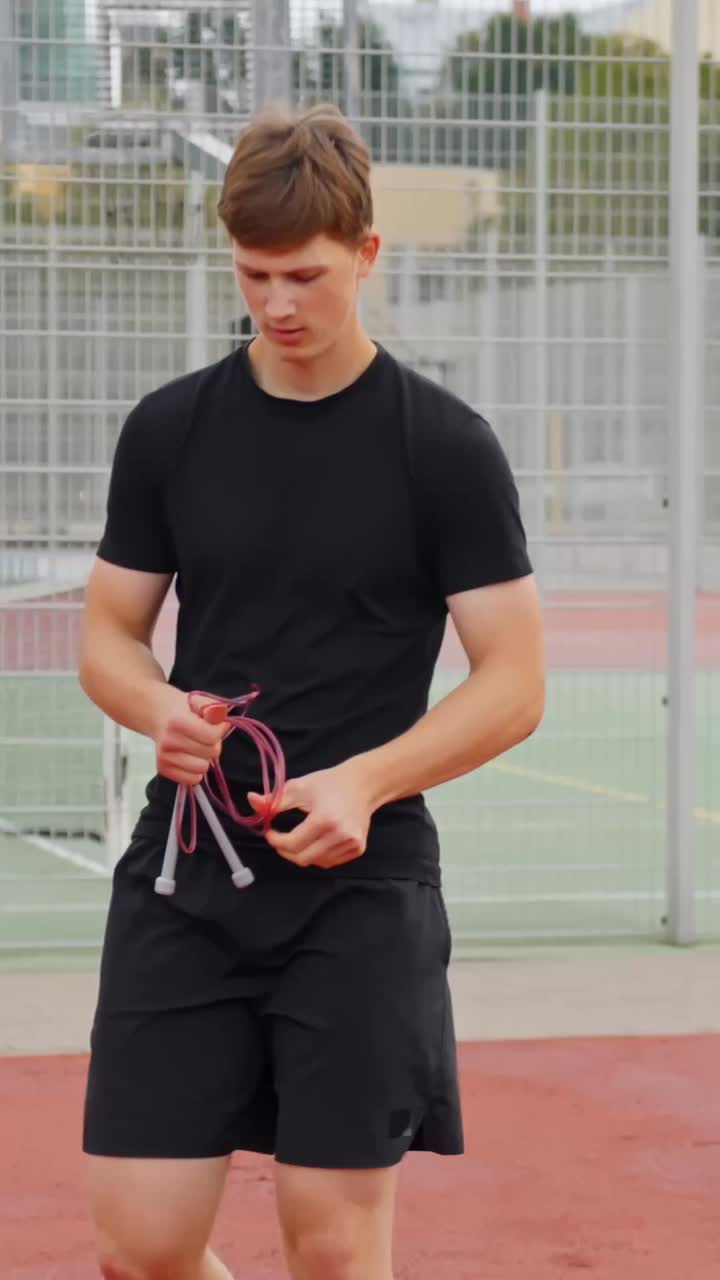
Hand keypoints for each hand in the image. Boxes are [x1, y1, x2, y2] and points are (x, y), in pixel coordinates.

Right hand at [148, 686, 230, 786]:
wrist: (158, 715)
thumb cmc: (182, 708)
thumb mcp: (199, 700)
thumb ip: (213, 707)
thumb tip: (222, 717)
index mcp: (178, 722)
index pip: (212, 736)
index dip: (220, 729)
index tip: (217, 724)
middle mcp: (169, 742)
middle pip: (210, 753)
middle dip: (213, 743)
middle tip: (206, 735)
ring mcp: (165, 758)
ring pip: (203, 768)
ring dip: (205, 758)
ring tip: (198, 746)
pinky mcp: (163, 769)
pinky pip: (192, 779)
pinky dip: (196, 770)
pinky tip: (191, 757)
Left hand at [248, 762, 374, 868]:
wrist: (363, 784)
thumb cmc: (329, 783)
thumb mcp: (299, 787)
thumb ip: (274, 800)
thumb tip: (250, 800)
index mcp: (325, 819)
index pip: (292, 844)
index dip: (276, 840)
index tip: (270, 832)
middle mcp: (341, 834)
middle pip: (302, 858)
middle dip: (285, 851)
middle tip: (280, 840)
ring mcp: (352, 844)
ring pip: (316, 862)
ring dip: (302, 853)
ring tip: (299, 838)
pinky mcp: (358, 849)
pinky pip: (330, 861)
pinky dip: (318, 855)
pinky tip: (316, 841)